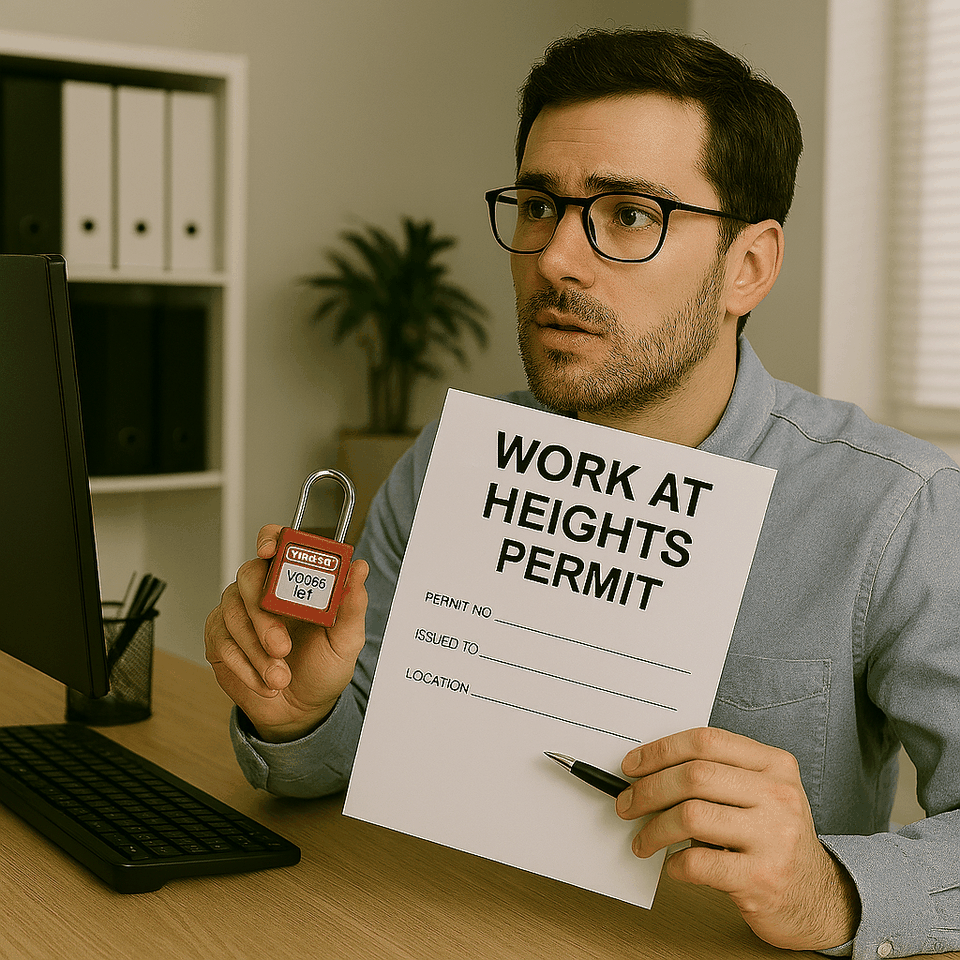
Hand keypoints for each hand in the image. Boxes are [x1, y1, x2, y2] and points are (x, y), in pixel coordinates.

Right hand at [204, 524, 368, 742]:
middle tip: (281, 646)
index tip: (270, 551)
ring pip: (235, 615)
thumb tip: (360, 568)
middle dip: (263, 616)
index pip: (276, 543)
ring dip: (257, 652)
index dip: (269, 538)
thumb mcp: (346, 640)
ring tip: (280, 676)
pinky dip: (245, 666)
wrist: (301, 711)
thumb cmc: (323, 669)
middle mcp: (263, 591)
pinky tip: (264, 681)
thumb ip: (352, 605)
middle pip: (248, 577)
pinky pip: (223, 642)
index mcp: (294, 582)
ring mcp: (238, 613)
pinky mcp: (220, 638)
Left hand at [617, 727, 859, 950]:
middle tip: (626, 804)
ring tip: (643, 841)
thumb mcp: (760, 794)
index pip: (706, 741)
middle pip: (694, 776)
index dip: (660, 750)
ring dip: (654, 829)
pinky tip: (673, 866)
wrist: (817, 898)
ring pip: (691, 816)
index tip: (632, 766)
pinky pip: (698, 863)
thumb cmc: (772, 839)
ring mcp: (774, 837)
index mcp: (775, 764)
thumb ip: (718, 774)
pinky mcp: (763, 878)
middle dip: (648, 790)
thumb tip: (647, 771)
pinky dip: (675, 864)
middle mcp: (779, 795)